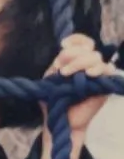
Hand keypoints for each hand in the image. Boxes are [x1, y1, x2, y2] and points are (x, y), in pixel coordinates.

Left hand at [40, 34, 115, 158]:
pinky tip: (88, 75)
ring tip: (67, 75)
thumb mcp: (51, 77)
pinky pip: (108, 70)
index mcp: (74, 60)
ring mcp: (97, 74)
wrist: (60, 119)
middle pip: (88, 49)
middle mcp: (87, 65)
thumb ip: (59, 63)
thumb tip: (65, 51)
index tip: (63, 45)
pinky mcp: (105, 85)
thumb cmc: (54, 99)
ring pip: (96, 58)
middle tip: (61, 71)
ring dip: (80, 63)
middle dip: (72, 56)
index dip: (75, 39)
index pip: (83, 42)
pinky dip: (98, 70)